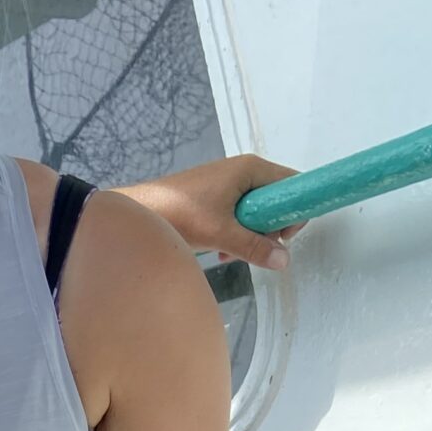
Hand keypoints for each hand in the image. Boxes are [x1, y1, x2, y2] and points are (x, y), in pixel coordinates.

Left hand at [122, 155, 302, 271]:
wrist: (138, 211)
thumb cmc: (180, 214)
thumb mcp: (221, 233)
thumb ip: (254, 247)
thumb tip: (284, 261)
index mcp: (251, 169)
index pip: (292, 184)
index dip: (293, 211)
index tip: (282, 236)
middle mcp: (243, 171)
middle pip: (275, 200)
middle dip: (269, 229)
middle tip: (256, 248)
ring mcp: (228, 183)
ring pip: (256, 211)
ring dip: (251, 236)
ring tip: (234, 254)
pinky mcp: (215, 196)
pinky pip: (238, 214)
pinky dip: (235, 234)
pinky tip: (222, 253)